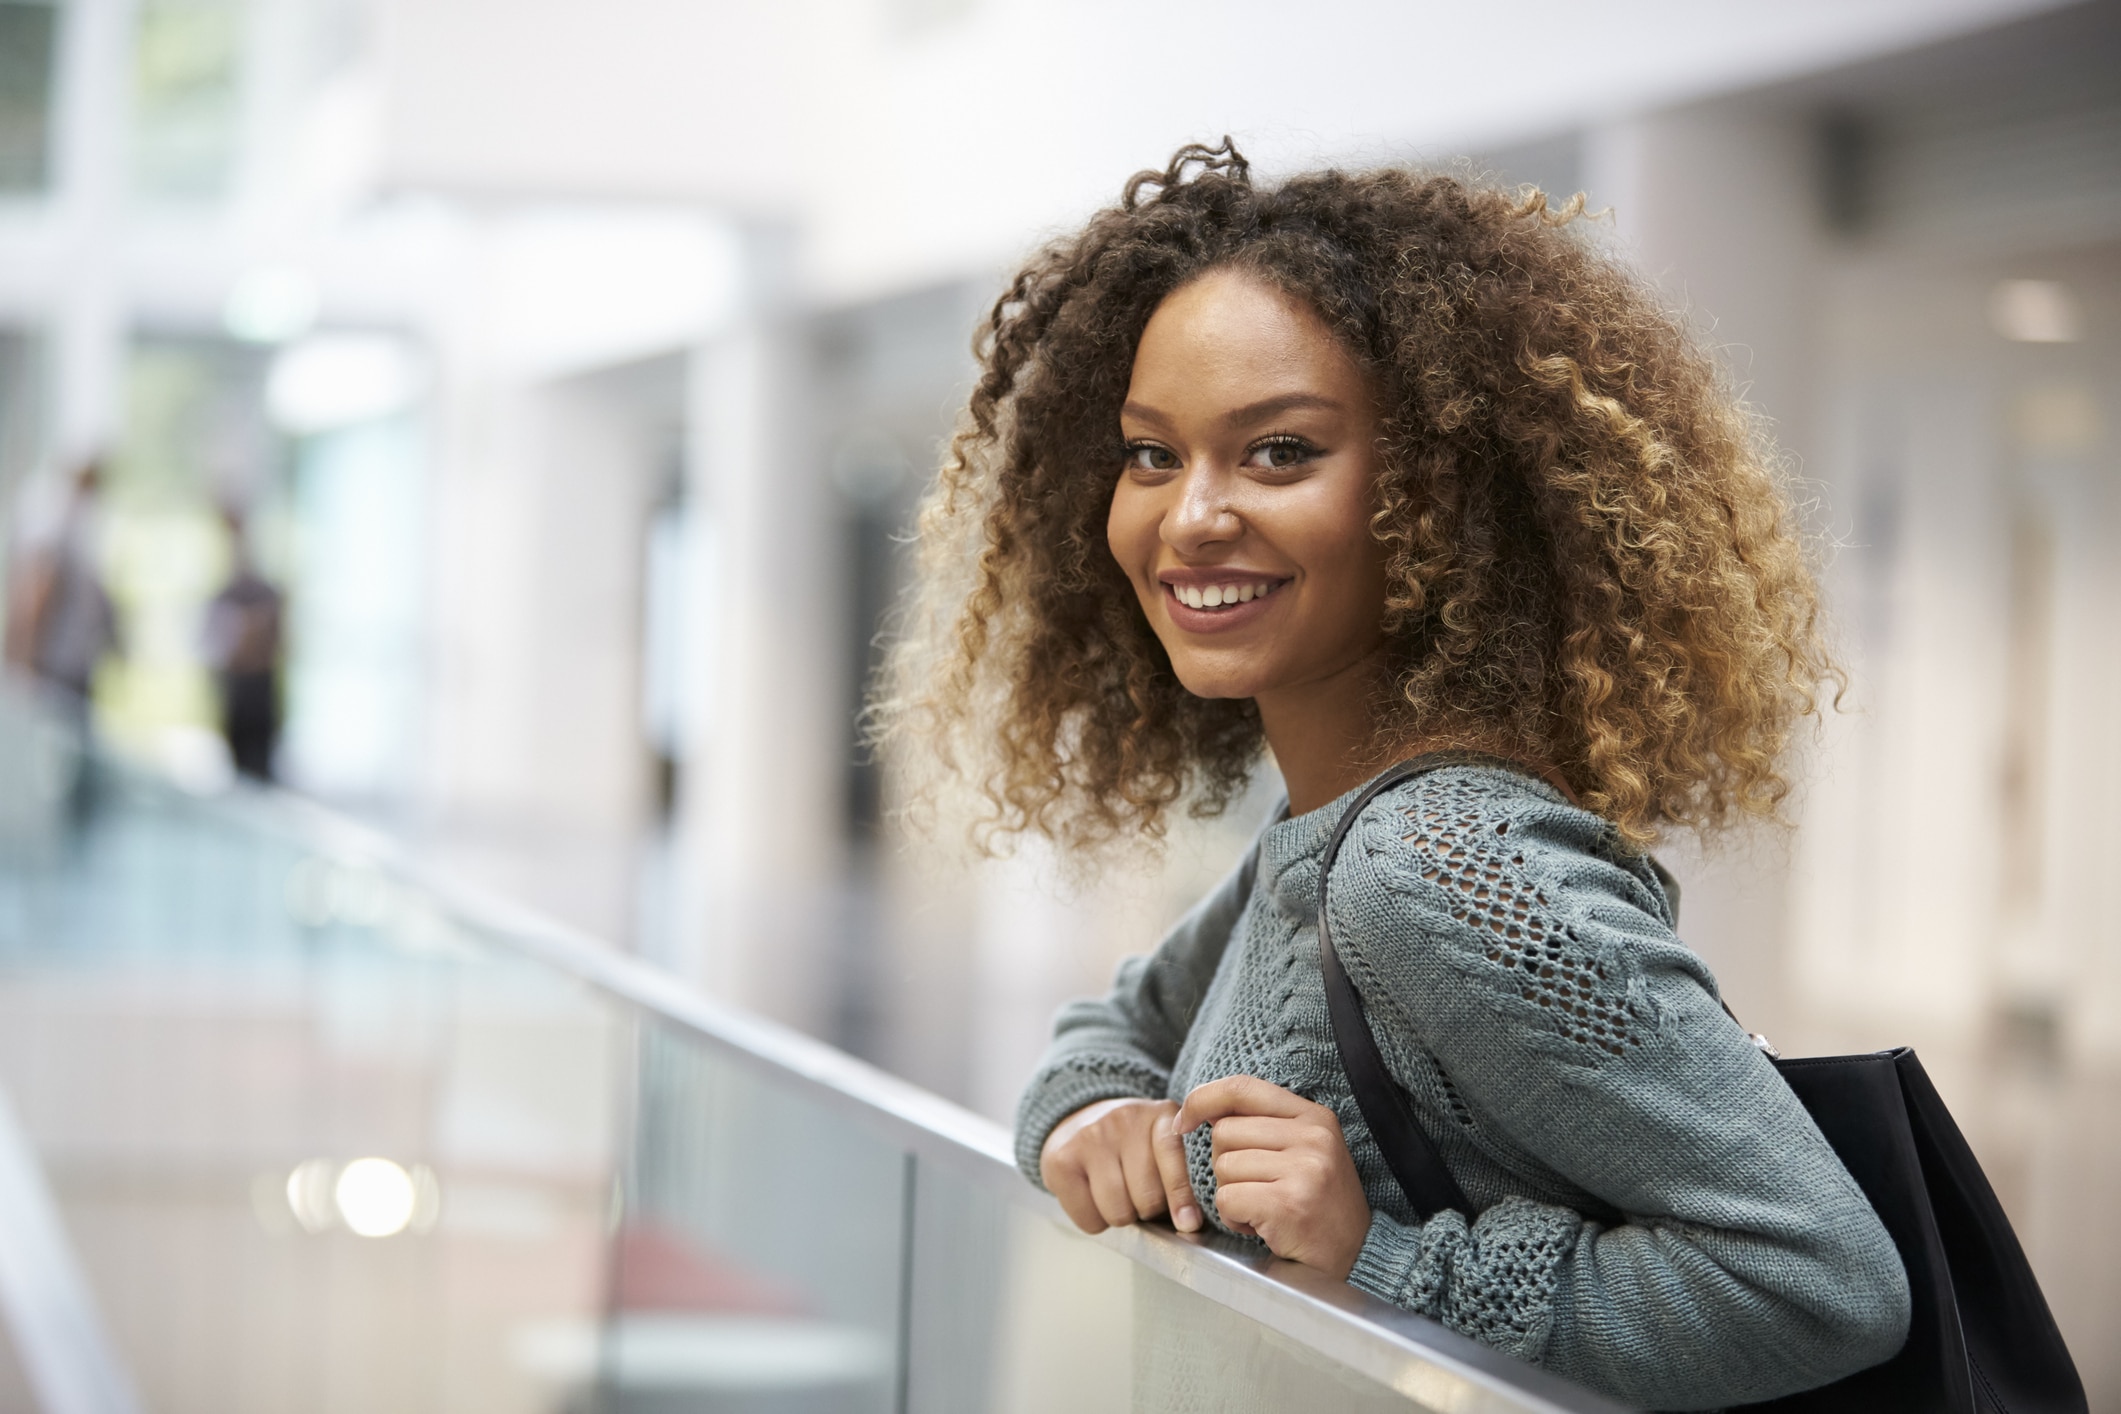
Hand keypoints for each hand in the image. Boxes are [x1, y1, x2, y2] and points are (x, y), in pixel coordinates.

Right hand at [1040, 1097, 1200, 1234]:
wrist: (1077, 1119)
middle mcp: (1124, 1120)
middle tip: (1139, 1195)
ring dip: (1121, 1216)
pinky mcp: (1062, 1160)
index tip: (1188, 1222)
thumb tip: (1189, 1224)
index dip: (1181, 1194)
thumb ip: (1181, 1173)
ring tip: (1117, 1195)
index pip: (1171, 1154)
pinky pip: (1089, 1219)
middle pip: (1147, 1197)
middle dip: (1148, 1209)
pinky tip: (1093, 1197)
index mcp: (1159, 1115)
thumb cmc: (1129, 1144)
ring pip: (1118, 1211)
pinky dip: (1095, 1221)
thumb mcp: (1162, 1144)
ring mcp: (1090, 1137)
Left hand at [1176, 1076, 1370, 1279]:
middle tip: (1257, 1188)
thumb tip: (1204, 1110)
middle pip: (1224, 1132)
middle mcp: (1313, 1137)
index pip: (1243, 1087)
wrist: (1355, 1257)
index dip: (1203, 1099)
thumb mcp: (1305, 1151)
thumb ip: (1264, 1125)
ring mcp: (1303, 1170)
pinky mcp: (1288, 1204)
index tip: (1184, 1120)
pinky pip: (1227, 1199)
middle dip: (1226, 1164)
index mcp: (1315, 1117)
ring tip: (1263, 1208)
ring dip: (1232, 1194)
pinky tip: (1260, 1226)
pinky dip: (1233, 1217)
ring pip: (1223, 1167)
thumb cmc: (1319, 1205)